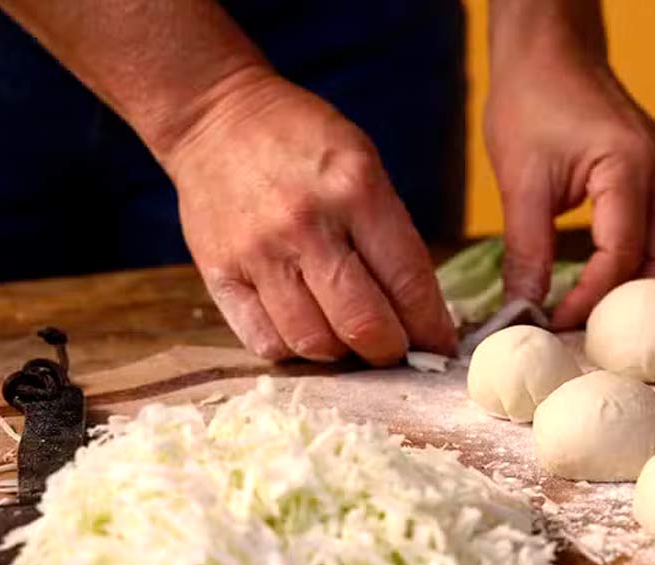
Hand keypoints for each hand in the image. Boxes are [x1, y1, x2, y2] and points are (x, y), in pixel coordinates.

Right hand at [162, 71, 456, 363]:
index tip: (441, 346)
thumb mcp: (364, 166)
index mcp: (356, 191)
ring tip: (351, 342)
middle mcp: (307, 225)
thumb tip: (420, 313)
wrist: (214, 119)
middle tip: (396, 350)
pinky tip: (307, 331)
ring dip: (343, 355)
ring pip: (314, 342)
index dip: (431, 328)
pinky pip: (265, 342)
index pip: (408, 283)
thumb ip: (391, 235)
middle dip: (391, 351)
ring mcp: (259, 253)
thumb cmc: (303, 143)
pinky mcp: (219, 274)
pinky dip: (295, 350)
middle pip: (363, 325)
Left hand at [485, 45, 654, 328]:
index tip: (557, 321)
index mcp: (629, 167)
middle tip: (587, 320)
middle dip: (631, 301)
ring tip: (610, 302)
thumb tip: (522, 311)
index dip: (591, 300)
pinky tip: (640, 272)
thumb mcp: (519, 180)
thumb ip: (526, 251)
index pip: (623, 257)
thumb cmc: (532, 105)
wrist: (553, 56)